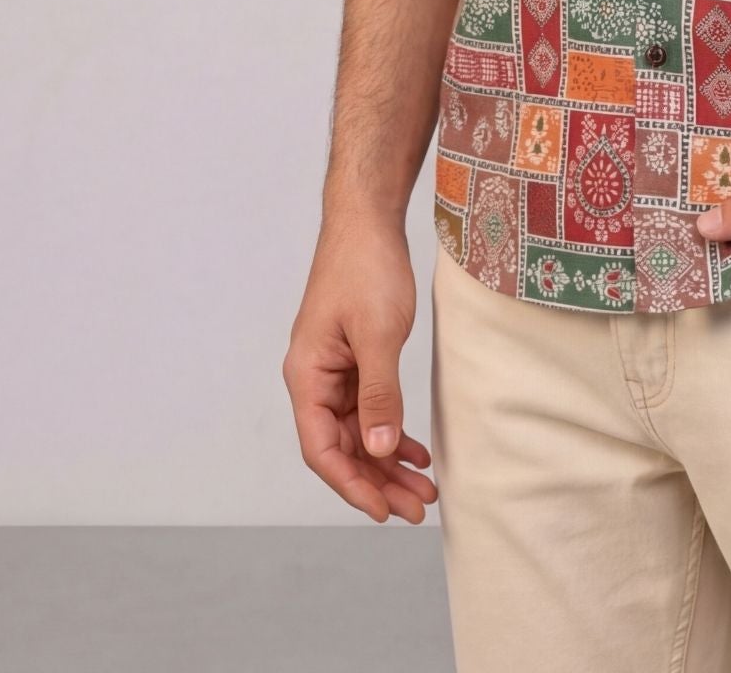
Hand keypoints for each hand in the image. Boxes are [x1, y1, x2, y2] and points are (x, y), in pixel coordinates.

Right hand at [283, 204, 438, 524]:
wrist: (368, 220)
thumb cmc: (366, 268)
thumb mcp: (378, 335)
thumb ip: (378, 394)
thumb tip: (378, 450)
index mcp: (307, 376)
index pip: (322, 448)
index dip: (351, 484)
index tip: (383, 511)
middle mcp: (315, 379)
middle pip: (342, 447)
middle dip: (377, 481)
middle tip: (417, 507)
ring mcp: (334, 370)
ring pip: (359, 431)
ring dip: (388, 461)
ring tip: (423, 488)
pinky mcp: (355, 359)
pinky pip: (369, 408)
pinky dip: (391, 430)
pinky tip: (415, 450)